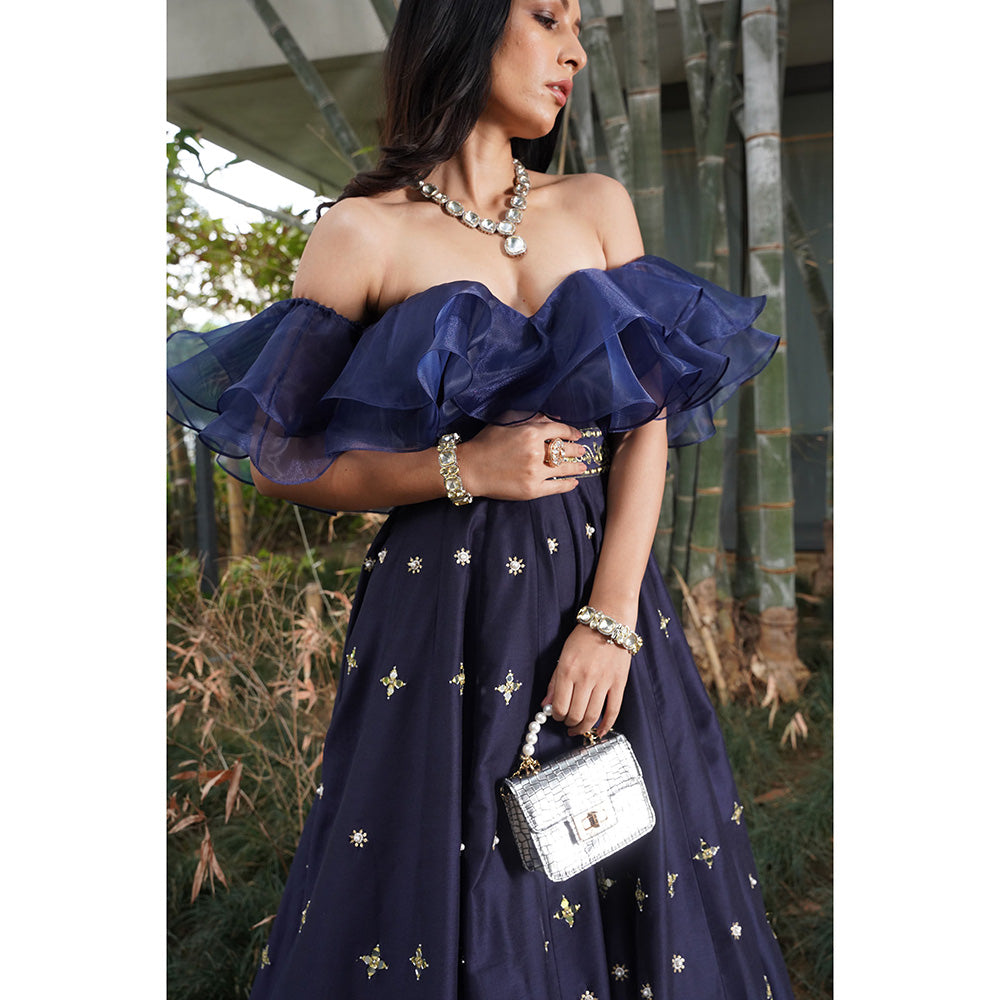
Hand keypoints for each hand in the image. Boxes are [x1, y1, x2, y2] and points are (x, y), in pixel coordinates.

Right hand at [457, 415, 591, 500]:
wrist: (470, 468)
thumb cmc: (486, 442)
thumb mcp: (506, 420)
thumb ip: (531, 417)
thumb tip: (554, 419)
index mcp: (530, 432)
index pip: (560, 430)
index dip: (571, 432)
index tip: (576, 435)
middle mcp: (536, 452)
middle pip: (565, 450)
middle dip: (576, 449)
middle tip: (582, 451)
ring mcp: (535, 472)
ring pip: (564, 468)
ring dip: (576, 467)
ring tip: (582, 467)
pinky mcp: (532, 490)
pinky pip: (556, 487)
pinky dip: (567, 485)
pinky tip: (573, 483)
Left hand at [542, 625, 630, 738]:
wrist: (609, 623)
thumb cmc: (583, 638)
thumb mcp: (562, 656)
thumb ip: (554, 682)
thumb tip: (546, 705)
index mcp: (567, 670)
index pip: (560, 706)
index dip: (557, 717)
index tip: (558, 716)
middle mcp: (585, 678)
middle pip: (576, 715)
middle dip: (570, 724)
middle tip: (568, 724)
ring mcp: (604, 681)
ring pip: (592, 716)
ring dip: (584, 728)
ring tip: (579, 729)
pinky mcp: (619, 683)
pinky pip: (613, 710)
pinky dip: (606, 725)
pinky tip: (600, 732)